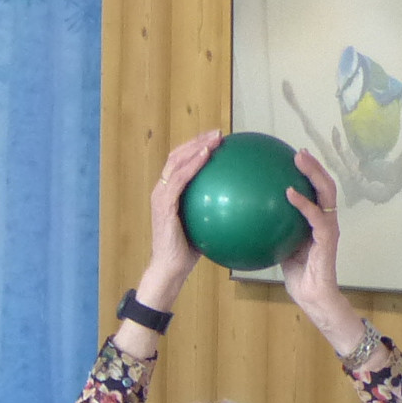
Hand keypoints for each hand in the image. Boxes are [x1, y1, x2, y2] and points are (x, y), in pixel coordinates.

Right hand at [138, 130, 222, 312]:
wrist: (170, 269)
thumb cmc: (188, 252)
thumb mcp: (204, 226)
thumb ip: (215, 210)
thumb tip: (240, 203)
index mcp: (169, 193)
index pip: (181, 163)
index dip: (197, 148)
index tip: (218, 140)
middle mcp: (162, 190)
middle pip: (177, 155)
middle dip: (198, 140)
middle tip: (219, 133)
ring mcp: (161, 196)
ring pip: (176, 161)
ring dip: (196, 147)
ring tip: (215, 139)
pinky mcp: (164, 204)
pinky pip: (179, 179)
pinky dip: (192, 165)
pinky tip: (207, 156)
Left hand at [280, 149, 363, 352]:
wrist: (313, 297)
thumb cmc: (299, 275)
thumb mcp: (281, 247)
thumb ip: (274, 229)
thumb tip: (250, 217)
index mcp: (318, 220)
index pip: (317, 190)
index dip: (309, 172)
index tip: (292, 157)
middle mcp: (327, 219)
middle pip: (325, 184)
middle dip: (313, 165)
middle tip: (297, 151)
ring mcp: (329, 228)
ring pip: (327, 192)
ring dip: (314, 173)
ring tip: (299, 159)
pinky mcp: (327, 240)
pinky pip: (316, 217)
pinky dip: (304, 203)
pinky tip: (288, 193)